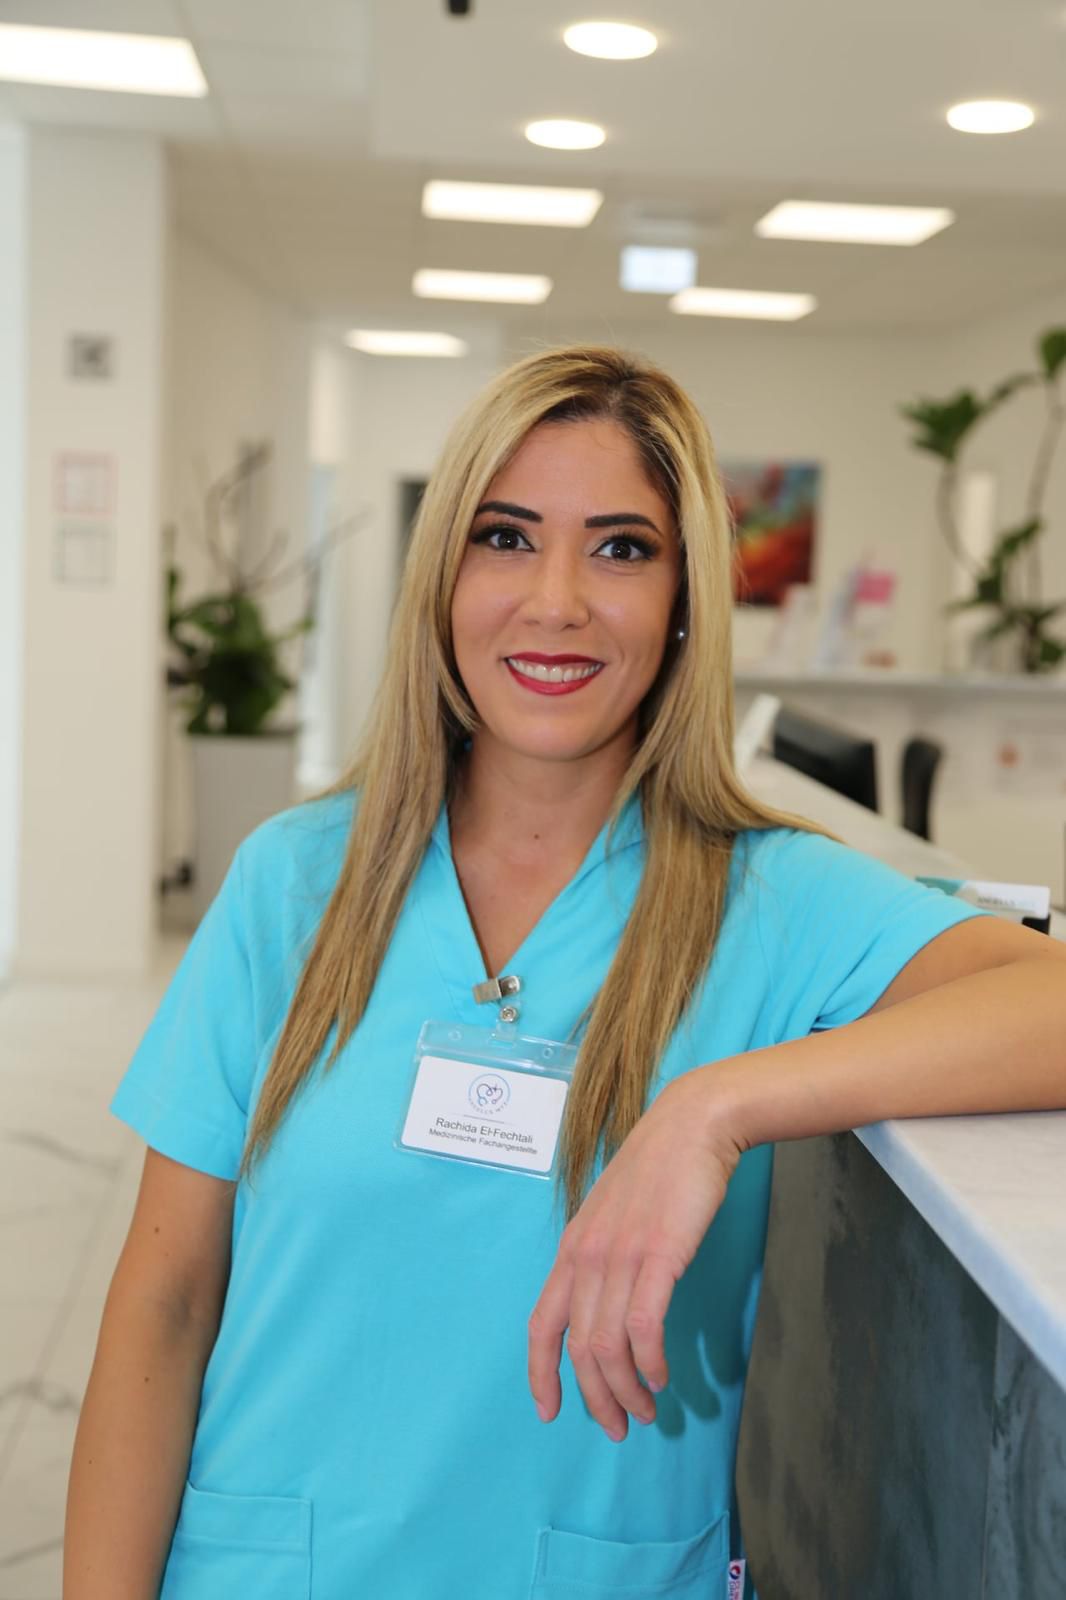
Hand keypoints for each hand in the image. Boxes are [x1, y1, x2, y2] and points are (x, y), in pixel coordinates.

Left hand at [528, 1066, 743, 1441]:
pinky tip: (662, 1375)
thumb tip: (606, 1305)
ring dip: (626, 1389)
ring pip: (608, 1345)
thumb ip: (604, 1256)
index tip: (550, 1411)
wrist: (692, 1125)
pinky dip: (650, 1360)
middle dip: (596, 1397)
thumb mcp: (614, 1215)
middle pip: (577, 1347)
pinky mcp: (658, 1253)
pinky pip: (643, 1324)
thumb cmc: (659, 1170)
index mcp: (572, 1248)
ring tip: (647, 1410)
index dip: (540, 1374)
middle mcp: (587, 1255)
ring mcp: (620, 1254)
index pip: (541, 1324)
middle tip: (619, 1426)